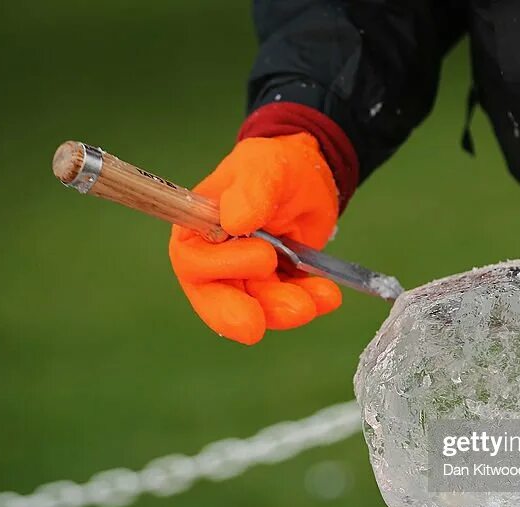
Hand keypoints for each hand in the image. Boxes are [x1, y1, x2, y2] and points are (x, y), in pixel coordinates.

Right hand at [168, 133, 341, 344]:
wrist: (309, 179)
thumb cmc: (272, 167)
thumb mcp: (263, 167)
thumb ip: (250, 190)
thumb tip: (233, 222)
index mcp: (196, 232)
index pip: (192, 263)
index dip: (218, 271)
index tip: (263, 258)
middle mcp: (213, 263)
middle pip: (215, 299)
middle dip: (238, 314)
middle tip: (257, 326)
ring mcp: (244, 281)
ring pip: (256, 308)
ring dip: (283, 309)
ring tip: (317, 299)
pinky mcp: (273, 291)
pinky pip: (286, 307)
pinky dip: (309, 304)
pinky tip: (327, 296)